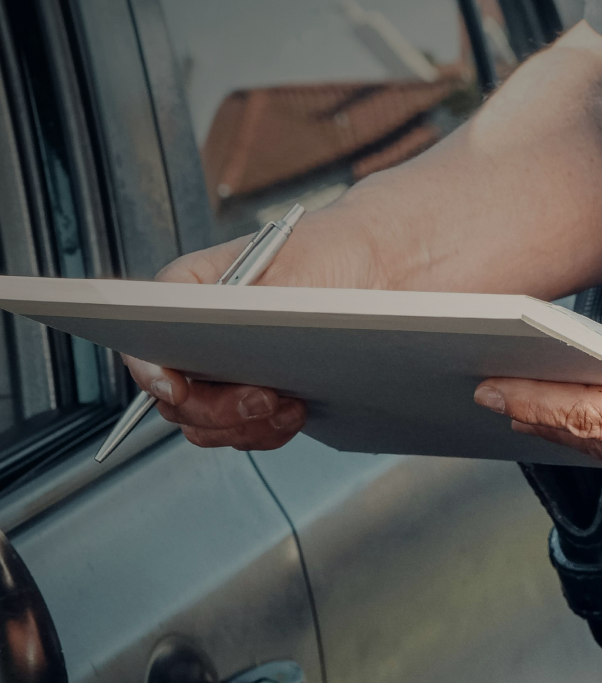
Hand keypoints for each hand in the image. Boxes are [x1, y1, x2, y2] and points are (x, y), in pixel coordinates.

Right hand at [122, 207, 378, 450]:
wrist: (376, 266)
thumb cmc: (329, 251)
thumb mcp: (293, 267)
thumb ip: (253, 305)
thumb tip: (227, 340)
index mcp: (191, 290)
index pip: (145, 331)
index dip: (151, 369)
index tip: (177, 389)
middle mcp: (197, 333)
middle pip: (174, 394)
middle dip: (216, 408)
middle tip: (263, 399)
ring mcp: (223, 368)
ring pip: (204, 423)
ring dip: (243, 426)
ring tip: (288, 406)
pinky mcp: (253, 393)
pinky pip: (241, 431)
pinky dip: (265, 431)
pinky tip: (295, 411)